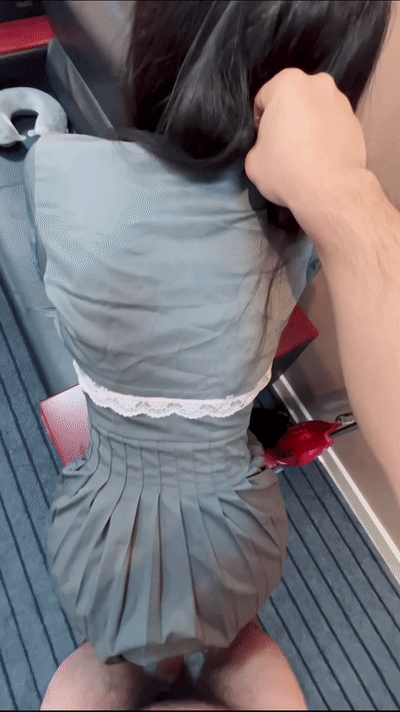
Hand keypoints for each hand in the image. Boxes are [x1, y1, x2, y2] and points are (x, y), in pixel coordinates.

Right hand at [244, 67, 366, 212]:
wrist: (329, 190)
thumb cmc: (286, 170)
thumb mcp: (253, 162)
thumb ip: (258, 145)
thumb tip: (267, 148)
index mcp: (287, 83)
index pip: (264, 98)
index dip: (259, 122)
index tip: (263, 141)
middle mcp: (317, 83)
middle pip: (293, 100)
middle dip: (287, 119)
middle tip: (283, 146)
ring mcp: (341, 101)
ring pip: (315, 111)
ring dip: (308, 126)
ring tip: (305, 154)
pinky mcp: (356, 121)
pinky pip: (333, 125)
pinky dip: (326, 136)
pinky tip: (321, 158)